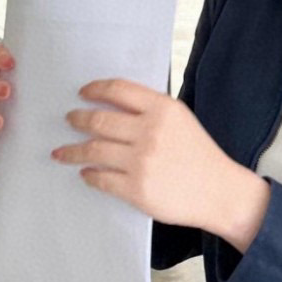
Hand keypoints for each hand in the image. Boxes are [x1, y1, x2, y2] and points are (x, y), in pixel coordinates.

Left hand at [53, 78, 271, 251]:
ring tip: (62, 151)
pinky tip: (85, 172)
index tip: (83, 93)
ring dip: (72, 150)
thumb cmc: (200, 155)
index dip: (96, 89)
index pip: (119, 90)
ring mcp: (142, 162)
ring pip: (93, 150)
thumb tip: (113, 104)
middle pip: (100, 120)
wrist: (219, 192)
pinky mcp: (137, 190)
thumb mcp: (181, 120)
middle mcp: (150, 132)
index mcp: (163, 109)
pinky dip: (89, 174)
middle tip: (69, 119)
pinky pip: (101, 178)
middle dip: (78, 119)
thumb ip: (151, 110)